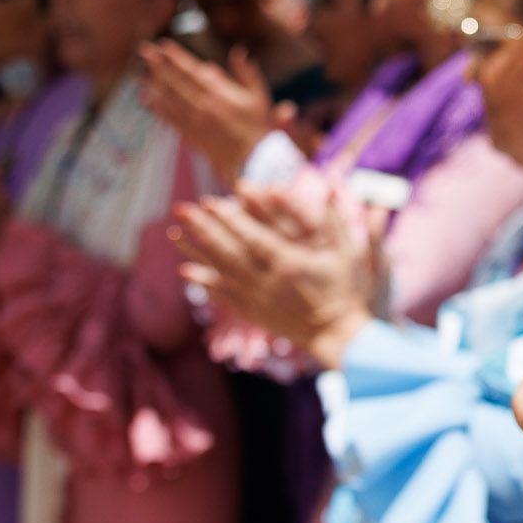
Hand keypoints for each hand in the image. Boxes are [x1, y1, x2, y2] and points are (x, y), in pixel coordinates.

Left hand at [140, 40, 275, 185]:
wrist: (251, 159)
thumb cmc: (257, 125)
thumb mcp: (259, 94)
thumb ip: (247, 72)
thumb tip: (238, 51)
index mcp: (220, 93)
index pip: (193, 70)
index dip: (177, 57)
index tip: (164, 45)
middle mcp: (204, 105)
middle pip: (177, 81)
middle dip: (159, 64)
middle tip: (144, 50)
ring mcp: (195, 121)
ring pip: (170, 98)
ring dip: (155, 82)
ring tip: (142, 69)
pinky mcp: (191, 135)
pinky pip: (170, 119)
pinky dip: (157, 108)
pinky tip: (146, 98)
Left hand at [174, 185, 381, 368]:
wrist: (339, 336)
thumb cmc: (346, 291)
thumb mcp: (347, 252)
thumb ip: (335, 219)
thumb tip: (331, 186)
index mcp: (290, 264)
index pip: (252, 237)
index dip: (229, 219)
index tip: (209, 200)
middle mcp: (268, 282)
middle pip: (228, 251)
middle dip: (203, 228)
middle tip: (181, 207)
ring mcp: (259, 299)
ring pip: (220, 272)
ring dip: (195, 252)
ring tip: (174, 233)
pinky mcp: (254, 313)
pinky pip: (224, 296)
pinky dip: (204, 283)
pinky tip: (185, 270)